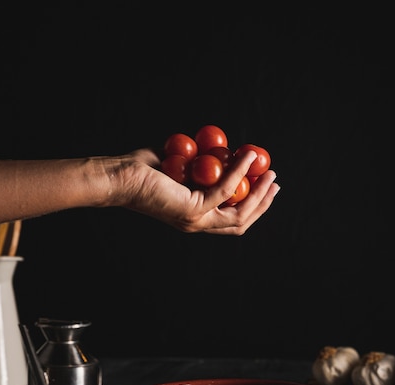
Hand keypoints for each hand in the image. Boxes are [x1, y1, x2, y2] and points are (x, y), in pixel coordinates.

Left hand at [111, 148, 279, 234]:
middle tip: (274, 180)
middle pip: (241, 221)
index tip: (265, 185)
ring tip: (268, 171)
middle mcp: (198, 224)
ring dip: (258, 192)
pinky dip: (239, 173)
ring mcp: (196, 220)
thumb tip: (218, 150)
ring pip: (239, 212)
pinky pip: (224, 190)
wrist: (120, 177)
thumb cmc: (142, 170)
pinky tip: (246, 157)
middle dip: (263, 202)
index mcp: (196, 218)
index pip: (232, 219)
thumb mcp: (179, 167)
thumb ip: (200, 165)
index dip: (253, 205)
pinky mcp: (193, 208)